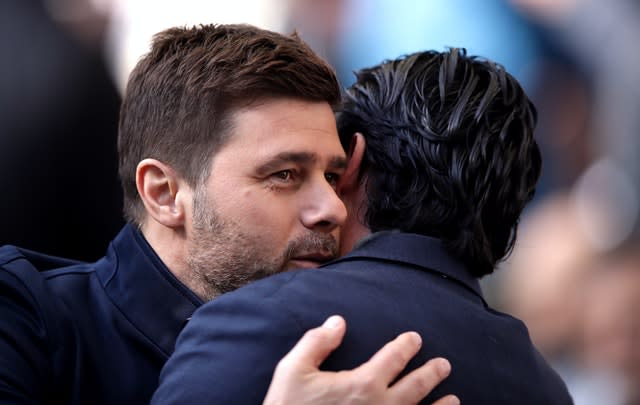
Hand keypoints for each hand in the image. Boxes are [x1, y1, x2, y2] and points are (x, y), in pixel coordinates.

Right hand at [263, 315, 458, 404]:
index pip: (393, 358)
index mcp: (362, 385)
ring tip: (454, 400)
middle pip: (415, 388)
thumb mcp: (293, 370)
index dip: (406, 346)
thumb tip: (338, 322)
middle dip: (431, 374)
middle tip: (444, 365)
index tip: (415, 339)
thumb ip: (317, 342)